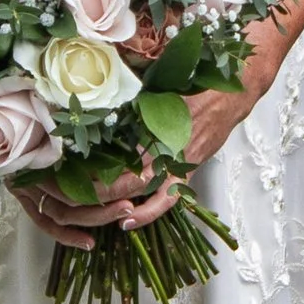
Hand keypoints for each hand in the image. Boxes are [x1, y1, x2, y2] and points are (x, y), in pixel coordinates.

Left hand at [13, 86, 257, 243]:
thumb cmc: (198, 80)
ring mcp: (179, 163)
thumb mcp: (162, 81)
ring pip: (142, 192)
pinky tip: (126, 223)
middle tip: (69, 192)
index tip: (68, 165)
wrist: (235, 90)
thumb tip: (101, 95)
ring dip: (116, 203)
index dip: (93, 162)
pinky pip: (166, 200)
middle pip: (126, 177)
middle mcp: (167, 148)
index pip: (118, 151)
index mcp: (157, 124)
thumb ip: (135, 94)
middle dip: (96, 188)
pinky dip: (147, 213)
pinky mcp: (188, 171)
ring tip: (90, 209)